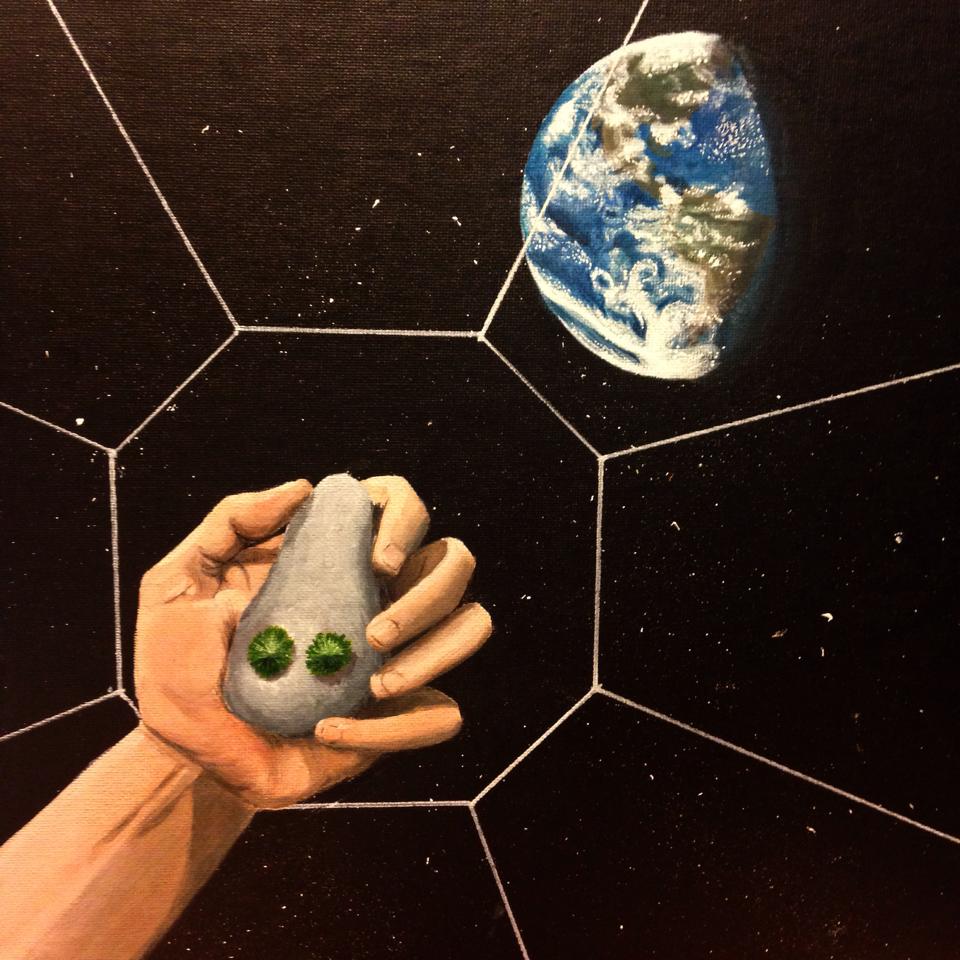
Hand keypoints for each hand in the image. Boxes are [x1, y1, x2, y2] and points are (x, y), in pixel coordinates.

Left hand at [134, 476, 490, 808]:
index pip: (401, 508)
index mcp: (334, 558)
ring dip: (437, 653)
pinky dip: (397, 726)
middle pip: (453, 563)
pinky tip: (330, 731)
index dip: (406, 518)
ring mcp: (393, 654)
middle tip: (376, 632)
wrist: (182, 750)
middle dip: (431, 594)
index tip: (377, 559)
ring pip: (471, 626)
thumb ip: (231, 520)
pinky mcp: (396, 717)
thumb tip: (305, 487)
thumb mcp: (178, 580)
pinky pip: (441, 716)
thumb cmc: (177, 661)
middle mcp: (375, 597)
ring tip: (374, 684)